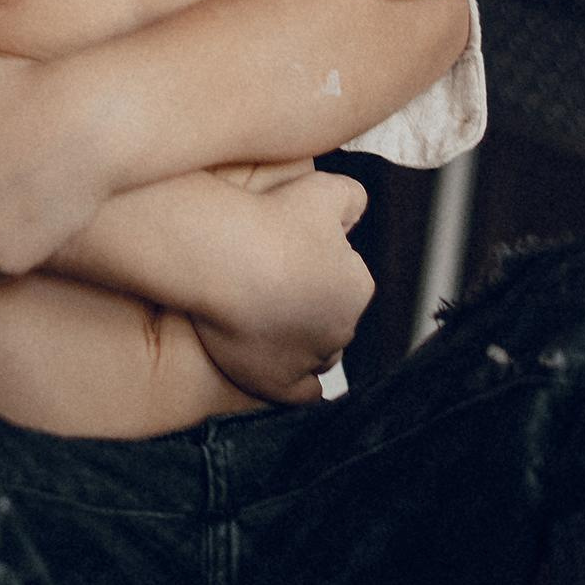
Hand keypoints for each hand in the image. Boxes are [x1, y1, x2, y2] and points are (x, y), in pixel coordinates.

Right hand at [194, 169, 374, 404]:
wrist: (227, 257)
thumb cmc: (272, 222)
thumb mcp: (326, 190)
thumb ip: (352, 199)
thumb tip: (356, 211)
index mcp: (357, 287)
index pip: (346, 285)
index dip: (318, 272)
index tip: (289, 260)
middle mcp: (342, 327)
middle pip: (332, 321)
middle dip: (311, 308)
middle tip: (272, 287)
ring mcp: (310, 358)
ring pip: (317, 354)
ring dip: (303, 343)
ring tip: (270, 324)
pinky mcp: (279, 382)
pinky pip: (301, 394)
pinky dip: (301, 388)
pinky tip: (292, 379)